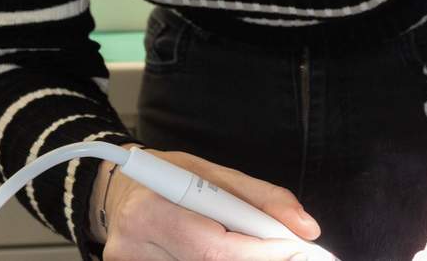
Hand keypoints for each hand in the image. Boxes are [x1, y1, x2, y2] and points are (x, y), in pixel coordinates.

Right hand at [89, 146, 322, 259]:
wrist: (120, 188)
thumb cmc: (169, 175)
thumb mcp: (217, 173)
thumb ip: (265, 199)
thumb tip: (306, 227)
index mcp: (151, 209)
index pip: (214, 246)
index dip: (259, 251)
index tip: (291, 247)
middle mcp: (134, 243)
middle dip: (251, 255)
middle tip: (280, 248)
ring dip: (230, 257)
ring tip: (236, 237)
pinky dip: (211, 260)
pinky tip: (213, 245)